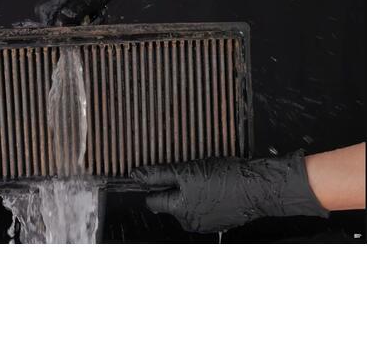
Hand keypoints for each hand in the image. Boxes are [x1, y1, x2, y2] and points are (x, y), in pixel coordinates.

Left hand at [131, 151, 328, 233]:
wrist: (257, 188)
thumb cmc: (227, 177)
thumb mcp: (188, 170)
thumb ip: (160, 174)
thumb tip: (136, 175)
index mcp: (179, 209)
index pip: (152, 201)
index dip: (153, 186)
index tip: (158, 175)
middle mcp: (188, 222)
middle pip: (169, 204)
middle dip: (173, 190)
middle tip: (187, 173)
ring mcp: (204, 224)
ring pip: (185, 206)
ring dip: (189, 194)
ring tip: (204, 179)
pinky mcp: (217, 223)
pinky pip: (201, 209)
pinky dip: (203, 200)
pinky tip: (214, 188)